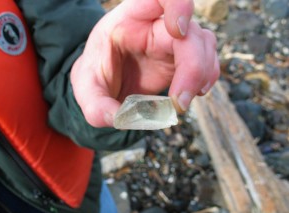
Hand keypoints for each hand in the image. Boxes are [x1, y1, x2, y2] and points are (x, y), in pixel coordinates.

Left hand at [71, 0, 219, 126]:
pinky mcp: (181, 59)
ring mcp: (171, 42)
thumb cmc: (96, 75)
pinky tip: (195, 93)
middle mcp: (155, 26)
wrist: (106, 80)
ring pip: (204, 44)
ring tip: (184, 101)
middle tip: (180, 102)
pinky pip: (206, 60)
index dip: (177, 6)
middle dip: (193, 66)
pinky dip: (206, 77)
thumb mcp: (86, 90)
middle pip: (190, 32)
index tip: (178, 31)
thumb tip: (119, 119)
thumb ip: (96, 106)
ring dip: (202, 74)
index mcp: (129, 19)